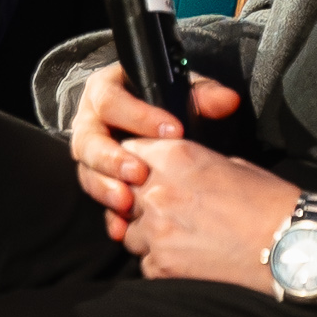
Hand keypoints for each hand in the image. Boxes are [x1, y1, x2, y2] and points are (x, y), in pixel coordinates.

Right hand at [69, 65, 246, 238]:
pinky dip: (109, 215)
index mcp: (104, 91)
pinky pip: (98, 200)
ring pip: (89, 173)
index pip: (112, 101)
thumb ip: (201, 94)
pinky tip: (121, 227)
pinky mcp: (97, 182)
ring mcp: (91, 156)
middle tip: (139, 173)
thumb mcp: (179, 90)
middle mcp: (89, 124)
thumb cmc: (160, 102)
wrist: (143, 120)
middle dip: (113, 159)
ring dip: (107, 188)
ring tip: (128, 202)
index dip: (139, 117)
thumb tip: (227, 100)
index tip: (172, 131)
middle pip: (89, 142)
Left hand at [122, 134, 296, 287]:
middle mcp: (157, 192)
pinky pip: (145, 263)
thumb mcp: (230, 164)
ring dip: (147, 235)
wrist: (292, 247)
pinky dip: (161, 263)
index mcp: (175, 157)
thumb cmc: (270, 203)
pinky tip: (190, 260)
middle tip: (168, 211)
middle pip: (122, 193)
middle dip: (138, 201)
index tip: (146, 174)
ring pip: (129, 232)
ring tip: (182, 239)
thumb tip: (172, 174)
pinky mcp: (161, 266)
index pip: (129, 151)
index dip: (135, 163)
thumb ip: (189, 166)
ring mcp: (156, 232)